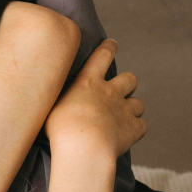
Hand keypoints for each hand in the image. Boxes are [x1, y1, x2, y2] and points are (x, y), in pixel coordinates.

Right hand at [45, 40, 145, 159]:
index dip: (109, 48)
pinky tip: (127, 134)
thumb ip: (59, 98)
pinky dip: (136, 129)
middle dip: (127, 83)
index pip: (102, 56)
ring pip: (139, 103)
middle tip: (119, 91)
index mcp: (88, 82)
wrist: (83, 147)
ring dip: (133, 108)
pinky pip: (142, 125)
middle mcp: (110, 91)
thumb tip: (49, 95)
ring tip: (123, 116)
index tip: (112, 44)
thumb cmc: (60, 127)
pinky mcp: (134, 129)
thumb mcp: (51, 106)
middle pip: (130, 78)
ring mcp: (124, 110)